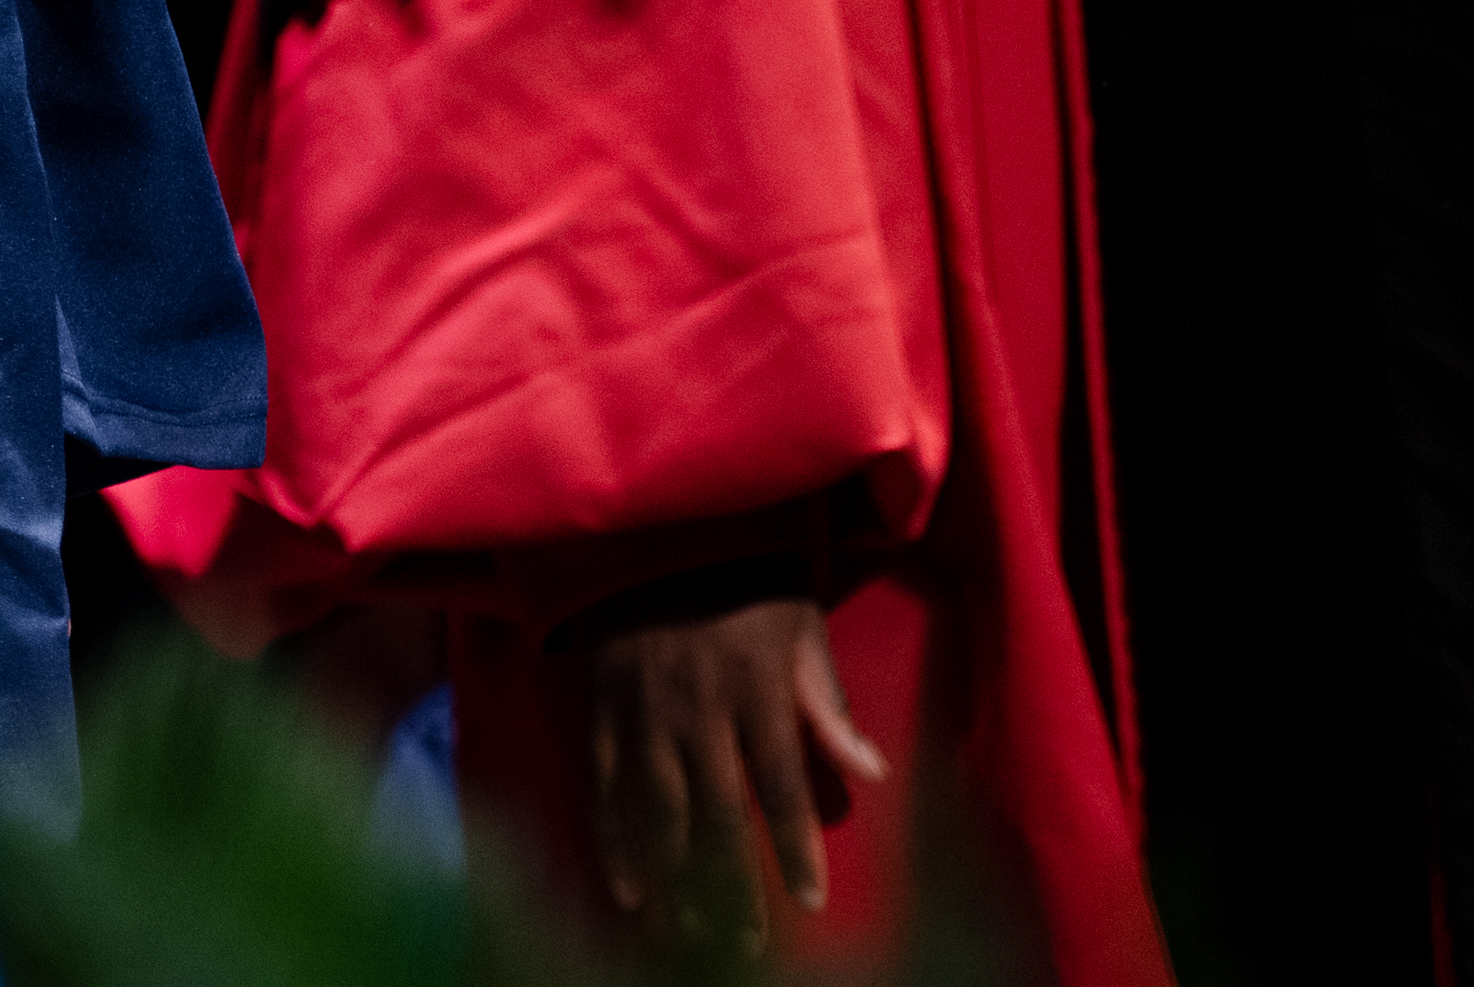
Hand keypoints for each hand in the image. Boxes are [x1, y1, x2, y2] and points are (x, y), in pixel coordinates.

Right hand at [580, 594, 887, 948]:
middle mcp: (698, 708)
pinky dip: (612, 839)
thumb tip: (871, 772)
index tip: (811, 901)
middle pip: (719, 815)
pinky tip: (628, 888)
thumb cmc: (745, 579)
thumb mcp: (802, 627)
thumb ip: (828, 703)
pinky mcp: (602, 706)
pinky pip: (604, 785)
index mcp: (755, 688)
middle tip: (750, 945)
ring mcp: (643, 710)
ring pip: (658, 811)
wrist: (654, 528)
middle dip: (736, 887)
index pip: (780, 786)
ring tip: (689, 933)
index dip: (795, 848)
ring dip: (675, 878)